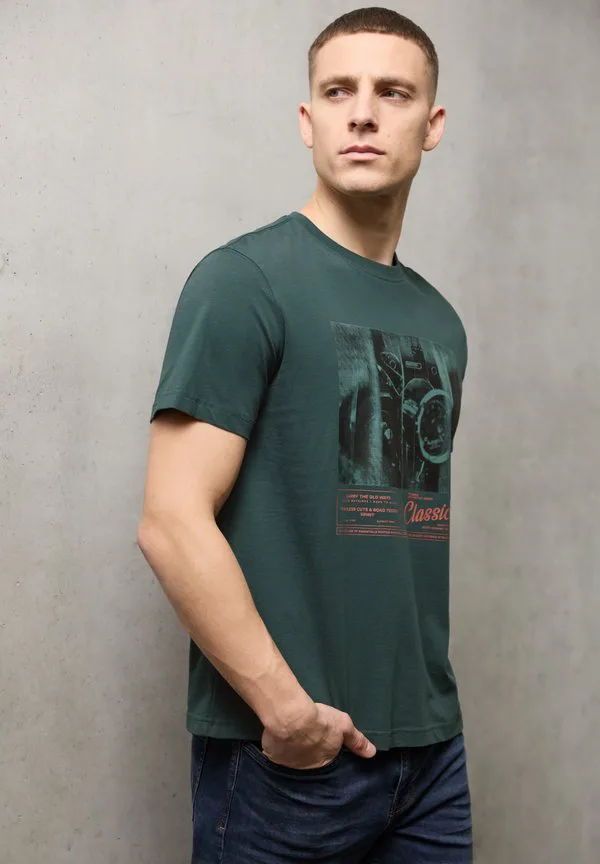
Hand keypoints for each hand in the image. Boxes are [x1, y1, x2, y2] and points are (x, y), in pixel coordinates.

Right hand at [260, 701, 376, 769]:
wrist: (292, 718)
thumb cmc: (320, 721)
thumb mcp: (343, 725)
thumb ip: (357, 739)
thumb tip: (372, 754)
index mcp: (325, 760)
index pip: (326, 759)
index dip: (324, 750)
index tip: (320, 742)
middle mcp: (308, 767)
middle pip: (309, 761)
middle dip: (308, 754)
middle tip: (305, 740)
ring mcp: (290, 764)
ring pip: (292, 759)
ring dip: (293, 752)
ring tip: (291, 739)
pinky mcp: (274, 757)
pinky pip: (276, 755)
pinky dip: (277, 749)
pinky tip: (277, 739)